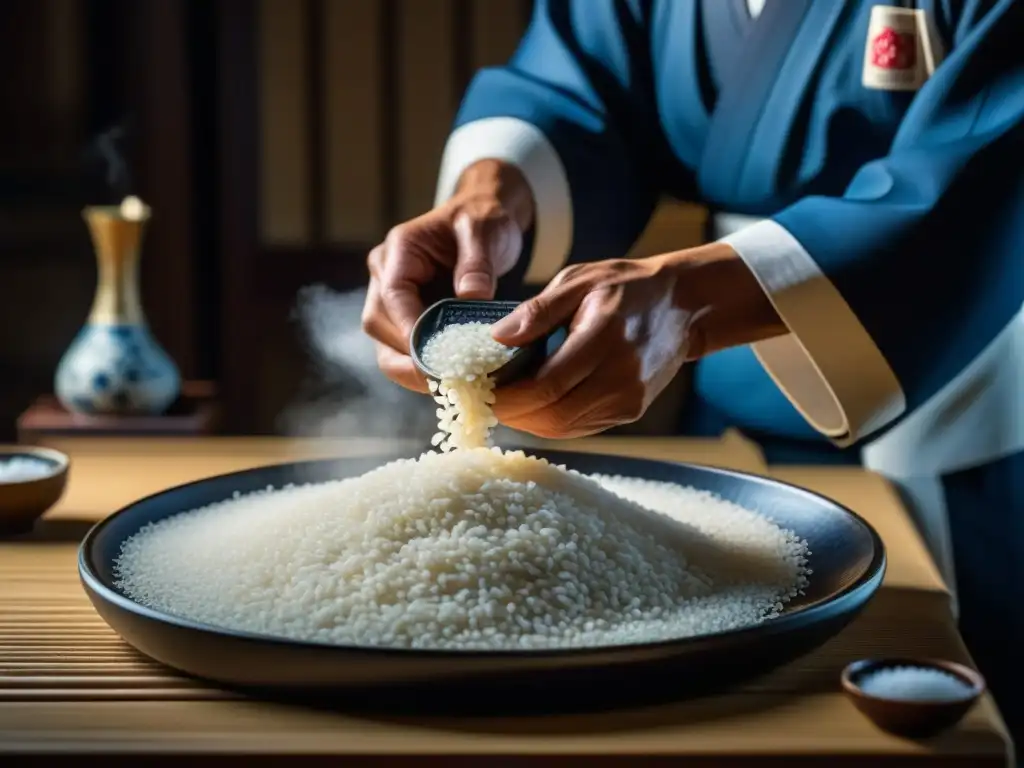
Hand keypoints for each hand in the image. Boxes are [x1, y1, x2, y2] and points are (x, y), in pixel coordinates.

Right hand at [362, 160, 533, 390]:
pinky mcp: (405, 316)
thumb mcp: (485, 231)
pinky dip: (420, 368)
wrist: (483, 219)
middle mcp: (386, 274)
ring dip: (410, 370)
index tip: (433, 359)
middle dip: (406, 358)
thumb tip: (471, 297)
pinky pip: (403, 349)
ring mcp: (391, 297)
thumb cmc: (482, 219)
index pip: (393, 296)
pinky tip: (448, 382)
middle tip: (442, 383)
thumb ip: (477, 263)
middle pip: (378, 324)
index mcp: (400, 249)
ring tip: (446, 389)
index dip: (409, 330)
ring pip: (385, 343)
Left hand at [489, 244, 785, 438]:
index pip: (547, 384)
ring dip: (528, 419)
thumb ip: (537, 310)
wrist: (683, 305)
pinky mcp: (631, 411)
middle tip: (485, 398)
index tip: (480, 388)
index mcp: (606, 337)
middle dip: (512, 412)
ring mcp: (630, 399)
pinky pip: (580, 426)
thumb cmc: (626, 287)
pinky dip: (551, 420)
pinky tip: (536, 402)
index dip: (509, 395)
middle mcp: (622, 375)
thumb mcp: (578, 281)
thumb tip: (496, 338)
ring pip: (564, 427)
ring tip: (505, 399)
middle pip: (553, 414)